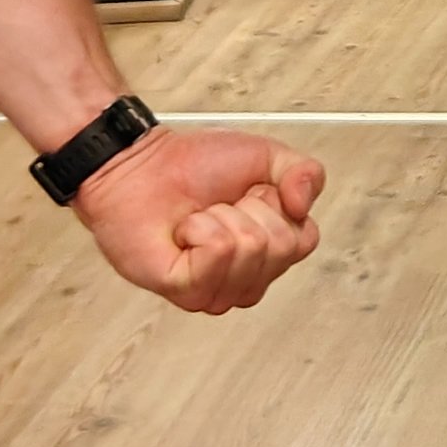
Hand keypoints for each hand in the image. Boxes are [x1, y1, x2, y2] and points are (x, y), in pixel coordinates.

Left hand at [73, 126, 321, 312]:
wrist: (141, 164)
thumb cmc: (193, 165)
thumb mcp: (267, 156)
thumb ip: (306, 173)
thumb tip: (304, 206)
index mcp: (270, 252)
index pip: (303, 241)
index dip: (278, 205)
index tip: (250, 193)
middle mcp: (247, 278)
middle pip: (280, 247)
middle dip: (249, 210)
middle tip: (221, 205)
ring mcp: (216, 291)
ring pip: (249, 250)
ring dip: (221, 218)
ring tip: (199, 217)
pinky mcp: (186, 290)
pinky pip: (217, 252)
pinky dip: (200, 228)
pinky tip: (184, 231)